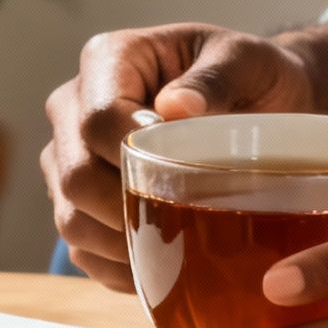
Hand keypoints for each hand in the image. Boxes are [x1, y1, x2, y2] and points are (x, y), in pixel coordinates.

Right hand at [40, 24, 314, 290]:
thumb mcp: (248, 62)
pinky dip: (120, 268)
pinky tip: (164, 266)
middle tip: (187, 223)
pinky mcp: (76, 201)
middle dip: (128, 210)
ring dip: (123, 245)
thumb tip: (177, 108)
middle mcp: (72, 106)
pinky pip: (83, 250)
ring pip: (71, 219)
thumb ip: (216, 79)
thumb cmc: (253, 76)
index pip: (96, 120)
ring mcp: (68, 157)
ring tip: (178, 251)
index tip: (186, 174)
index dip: (132, 157)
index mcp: (107, 59)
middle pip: (75, 177)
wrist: (258, 103)